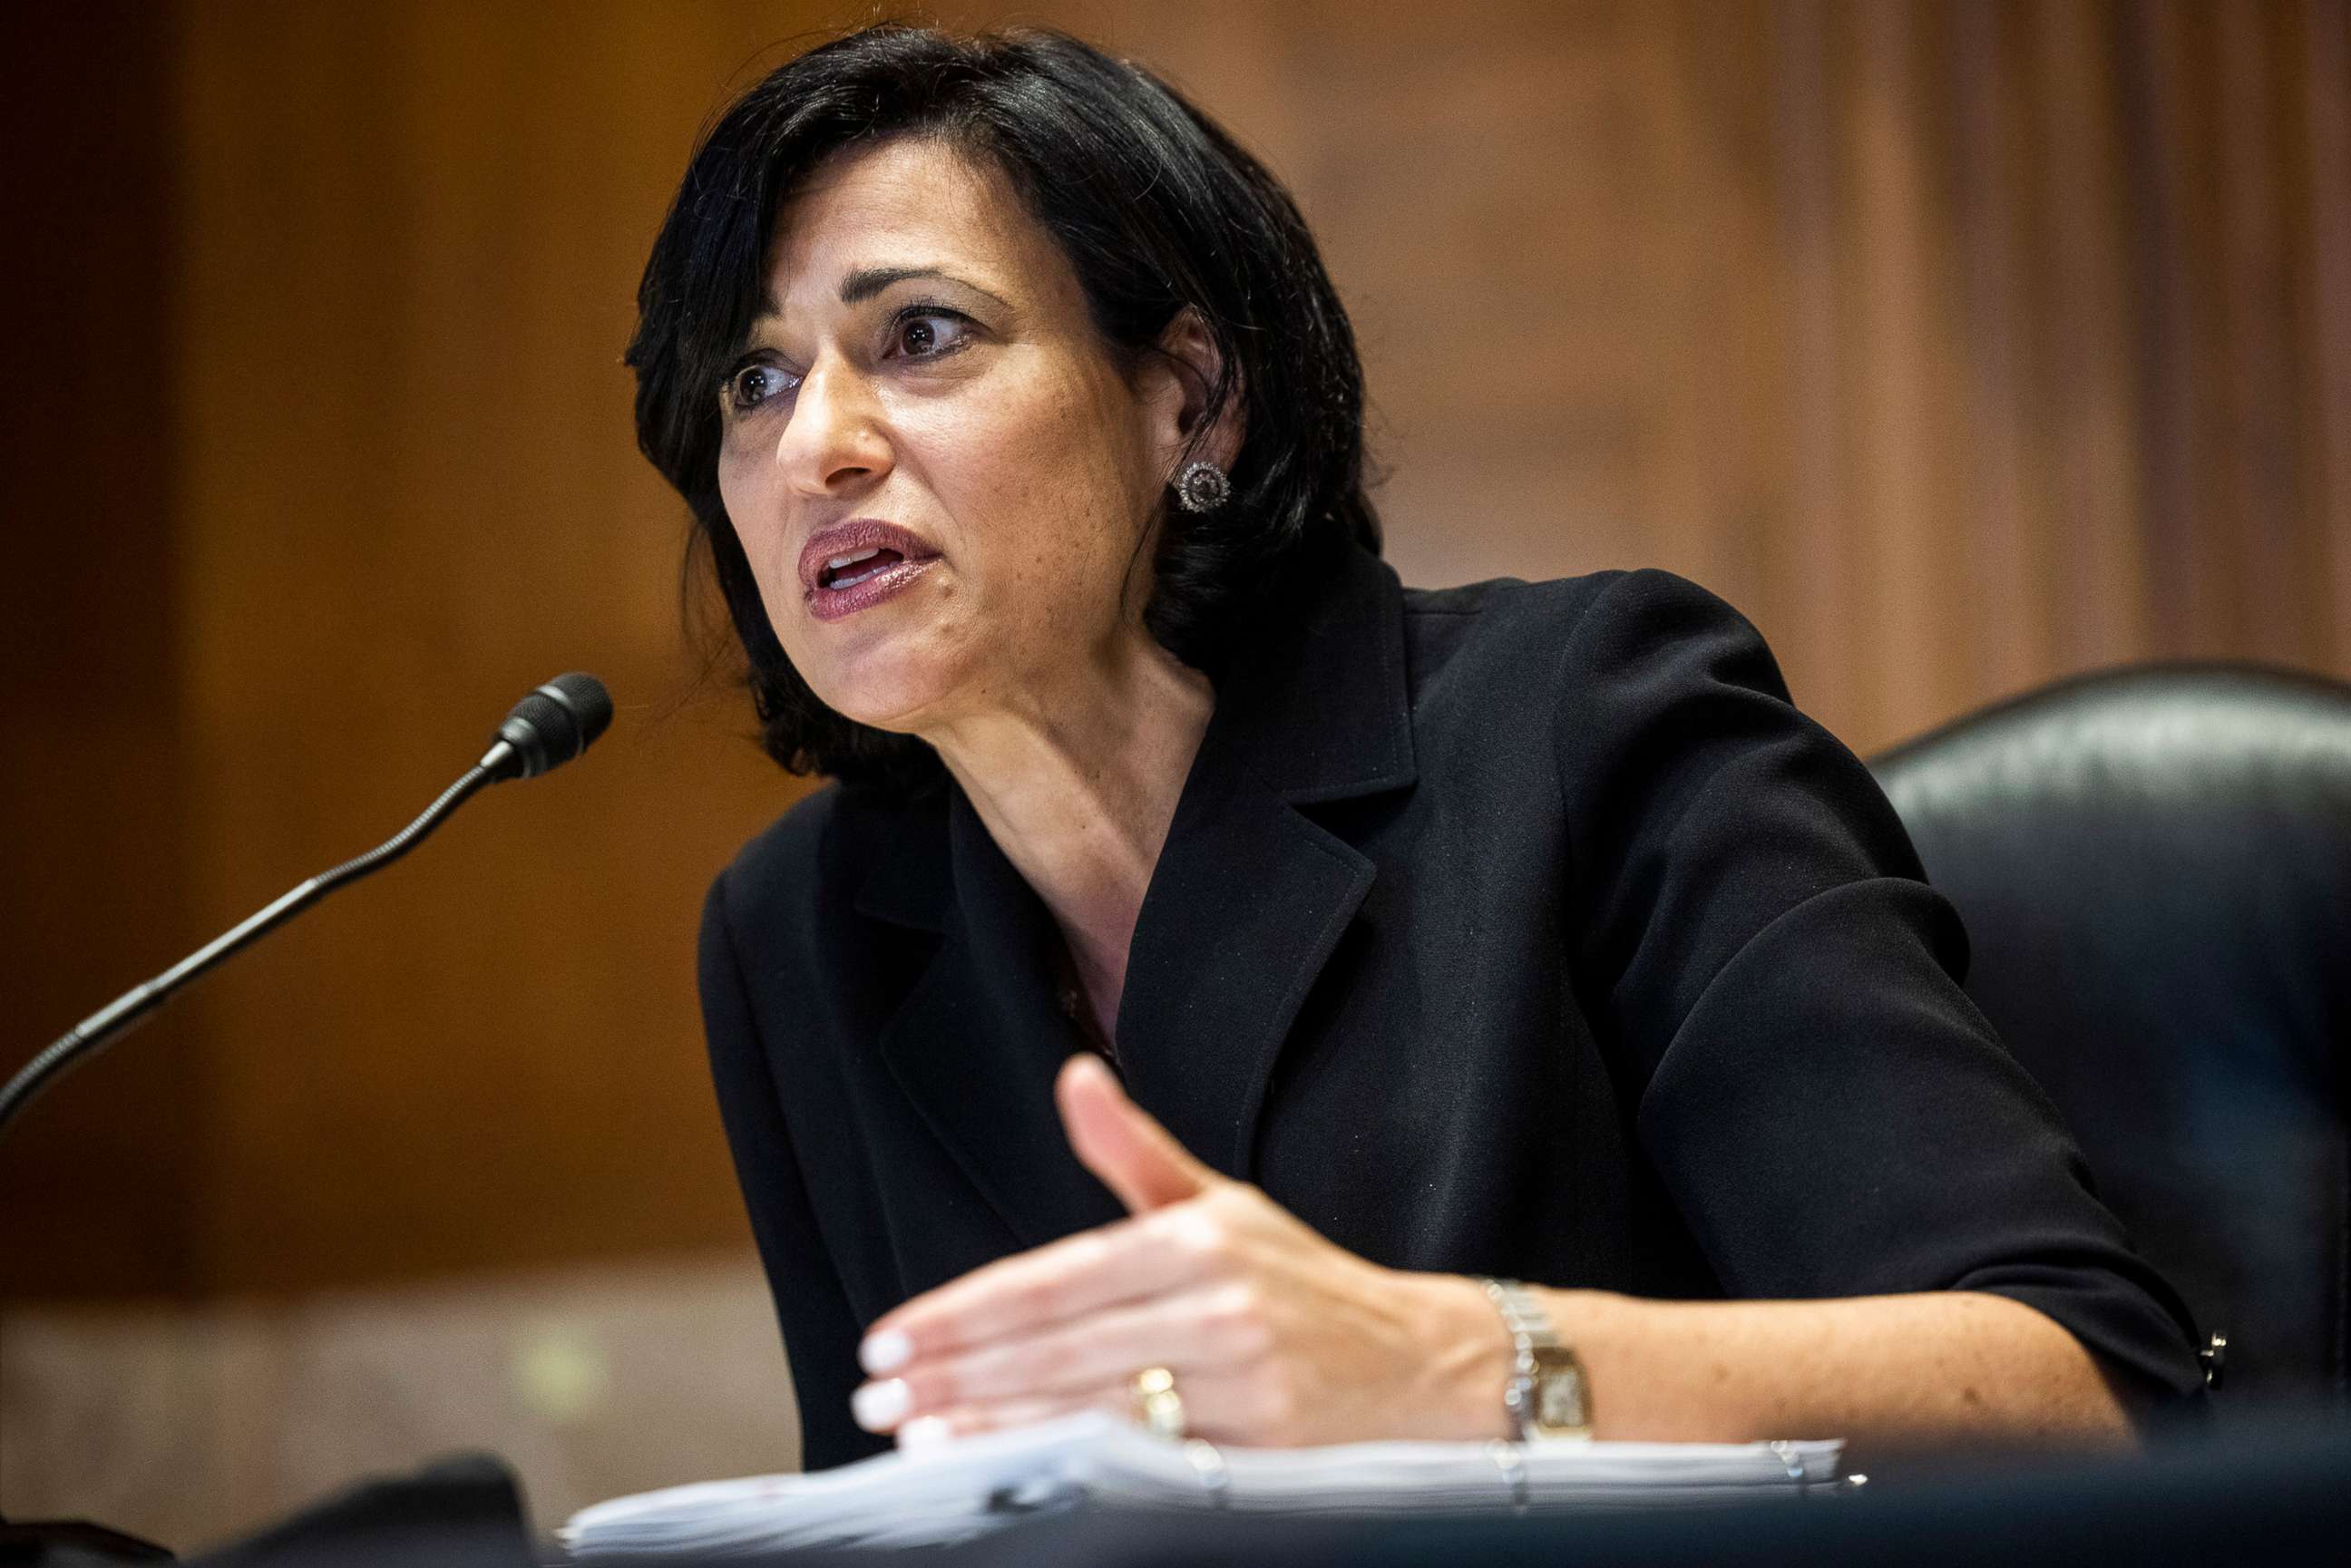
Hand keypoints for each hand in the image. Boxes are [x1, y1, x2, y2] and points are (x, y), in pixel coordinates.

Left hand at [847, 1054, 1509, 1448]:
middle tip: (877, 1392)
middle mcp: (1221, 1304)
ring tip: (917, 1435)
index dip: (962, 1311)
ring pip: (1093, 1409)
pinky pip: (1149, 1463)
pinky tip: (1012, 1472)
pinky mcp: (1265, 1452)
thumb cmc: (1301, 1283)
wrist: (1422, 1363)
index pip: (1051, 1279)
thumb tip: (1074, 1076)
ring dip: (995, 1426)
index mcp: (1199, 1237)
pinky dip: (1072, 1467)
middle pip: (1058, 1347)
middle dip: (956, 1374)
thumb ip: (1135, 1151)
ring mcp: (1246, 1382)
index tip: (890, 1336)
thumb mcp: (1223, 1205)